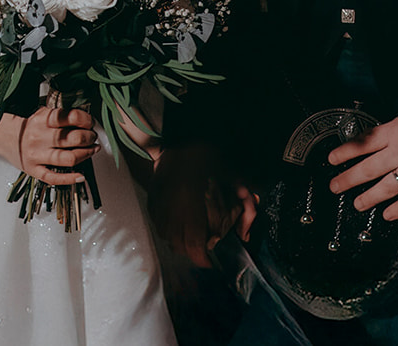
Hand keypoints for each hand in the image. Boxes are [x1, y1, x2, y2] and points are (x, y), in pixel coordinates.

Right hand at [0, 106, 97, 184]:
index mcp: (43, 120)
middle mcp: (40, 137)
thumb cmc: (29, 127)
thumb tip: (86, 121)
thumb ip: (62, 116)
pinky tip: (81, 176)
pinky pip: (54, 177)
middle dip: (89, 138)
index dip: (86, 120)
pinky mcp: (34, 170)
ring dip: (85, 154)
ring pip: (69, 158)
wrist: (4, 137)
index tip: (90, 122)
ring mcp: (36, 155)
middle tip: (92, 137)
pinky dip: (70, 179)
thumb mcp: (43, 114)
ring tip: (91, 150)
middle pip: (73, 138)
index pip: (70, 117)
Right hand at [149, 145, 256, 267]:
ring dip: (179, 241)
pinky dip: (167, 229)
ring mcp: (159, 203)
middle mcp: (172, 207)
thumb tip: (246, 235)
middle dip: (191, 251)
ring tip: (191, 238)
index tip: (209, 262)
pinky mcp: (151, 197)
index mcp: (192, 203)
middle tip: (202, 250)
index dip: (201, 258)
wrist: (182, 135)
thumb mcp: (235, 178)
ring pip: (166, 235)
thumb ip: (246, 207)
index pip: (193, 242)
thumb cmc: (210, 155)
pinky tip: (177, 225)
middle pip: (178, 243)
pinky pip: (158, 223)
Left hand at [327, 96, 397, 221]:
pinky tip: (388, 216)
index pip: (363, 143)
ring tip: (357, 205)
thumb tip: (387, 136)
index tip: (331, 159)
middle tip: (334, 186)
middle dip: (348, 178)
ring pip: (386, 187)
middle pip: (368, 168)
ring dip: (369, 197)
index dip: (345, 152)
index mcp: (395, 131)